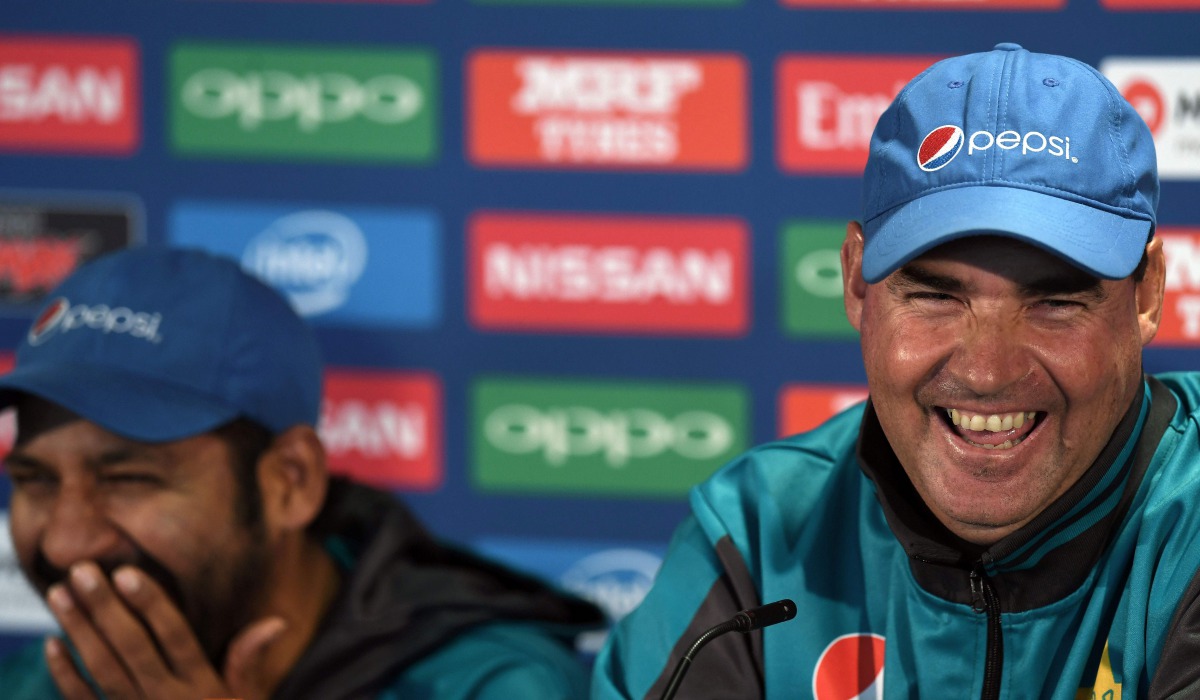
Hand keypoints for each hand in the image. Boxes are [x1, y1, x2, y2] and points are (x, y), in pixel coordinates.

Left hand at [43, 562, 286, 699]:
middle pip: (133, 648)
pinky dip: (64, 676)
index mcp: (202, 687)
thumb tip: (277, 621)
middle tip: (82, 570)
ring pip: (103, 670)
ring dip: (80, 631)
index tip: (128, 574)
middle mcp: (167, 699)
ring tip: (61, 594)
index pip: (175, 638)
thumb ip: (249, 661)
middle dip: (105, 608)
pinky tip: (53, 644)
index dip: (152, 605)